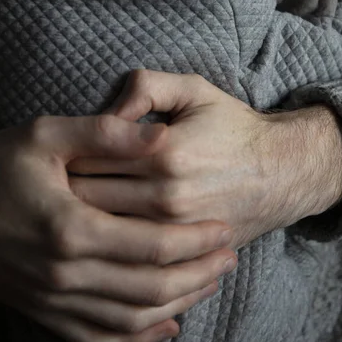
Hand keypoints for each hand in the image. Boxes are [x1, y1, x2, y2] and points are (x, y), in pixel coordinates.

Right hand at [0, 115, 235, 341]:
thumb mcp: (46, 135)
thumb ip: (105, 133)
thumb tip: (159, 135)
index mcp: (72, 229)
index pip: (153, 245)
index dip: (196, 240)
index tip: (223, 230)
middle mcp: (66, 274)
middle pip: (151, 286)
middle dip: (198, 273)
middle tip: (228, 257)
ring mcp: (53, 300)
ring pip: (132, 317)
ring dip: (178, 302)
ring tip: (209, 283)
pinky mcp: (44, 311)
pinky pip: (98, 339)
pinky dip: (137, 338)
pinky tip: (165, 326)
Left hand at [69, 70, 341, 248]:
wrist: (282, 172)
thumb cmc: (233, 127)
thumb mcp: (194, 90)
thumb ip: (147, 86)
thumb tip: (107, 113)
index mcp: (164, 152)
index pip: (88, 157)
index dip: (68, 155)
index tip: (63, 153)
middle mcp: (166, 196)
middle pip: (87, 199)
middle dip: (65, 190)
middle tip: (60, 181)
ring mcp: (174, 230)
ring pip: (103, 232)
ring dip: (81, 220)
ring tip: (73, 206)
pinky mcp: (183, 251)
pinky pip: (129, 255)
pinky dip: (109, 243)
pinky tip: (103, 230)